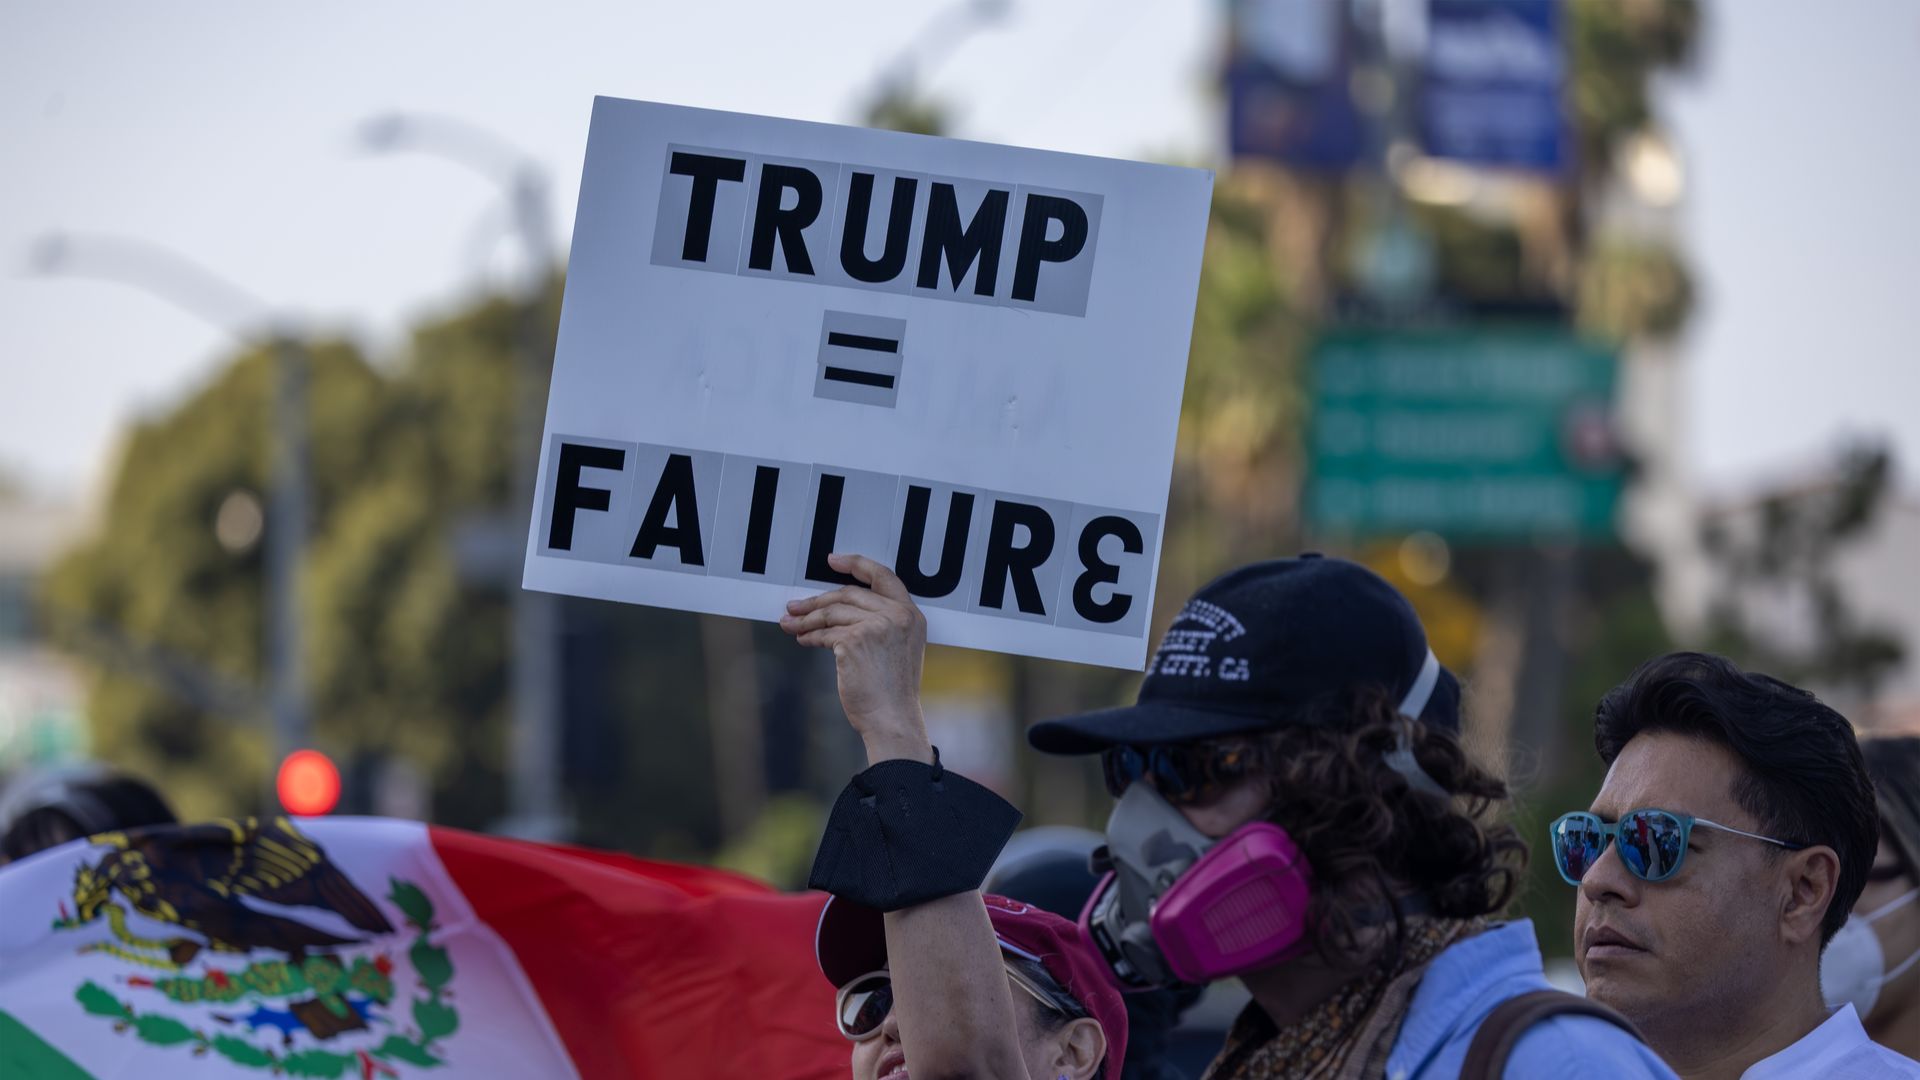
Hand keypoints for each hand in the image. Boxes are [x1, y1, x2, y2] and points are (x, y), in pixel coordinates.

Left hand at [779, 553, 931, 764]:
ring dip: (806, 618)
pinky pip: (825, 632)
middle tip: (794, 605)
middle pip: (849, 594)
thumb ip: (879, 624)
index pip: (883, 576)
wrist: (892, 719)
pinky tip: (801, 639)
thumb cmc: (891, 692)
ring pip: (832, 612)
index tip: (832, 559)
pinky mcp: (856, 640)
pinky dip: (809, 635)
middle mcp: (898, 615)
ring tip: (789, 624)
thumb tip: (835, 610)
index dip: (856, 564)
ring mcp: (877, 625)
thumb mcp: (896, 650)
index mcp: (912, 615)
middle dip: (817, 600)